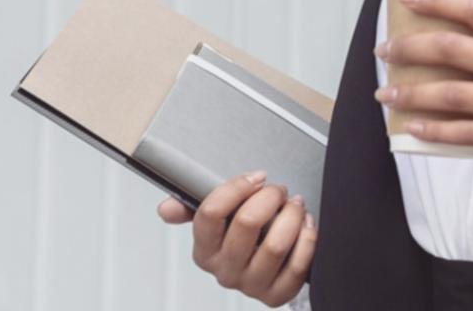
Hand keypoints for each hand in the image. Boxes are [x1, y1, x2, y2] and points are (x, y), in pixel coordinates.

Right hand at [155, 171, 315, 307]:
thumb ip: (191, 207)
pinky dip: (307, 239)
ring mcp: (251, 286)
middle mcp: (225, 272)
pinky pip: (297, 265)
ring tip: (294, 205)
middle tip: (278, 190)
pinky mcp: (277, 295)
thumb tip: (166, 208)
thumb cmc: (245, 235)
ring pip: (276, 244)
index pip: (210, 213)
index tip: (256, 177)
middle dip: (269, 197)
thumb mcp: (218, 219)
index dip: (237, 187)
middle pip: (247, 223)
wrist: (271, 266)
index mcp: (204, 251)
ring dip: (291, 216)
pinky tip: (305, 224)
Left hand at [373, 0, 472, 182]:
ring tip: (386, 94)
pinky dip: (435, 131)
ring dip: (412, 93)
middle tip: (385, 50)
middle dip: (410, 48)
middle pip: (452, 49)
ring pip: (452, 94)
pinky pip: (467, 133)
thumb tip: (472, 44)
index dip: (437, 0)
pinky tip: (413, 128)